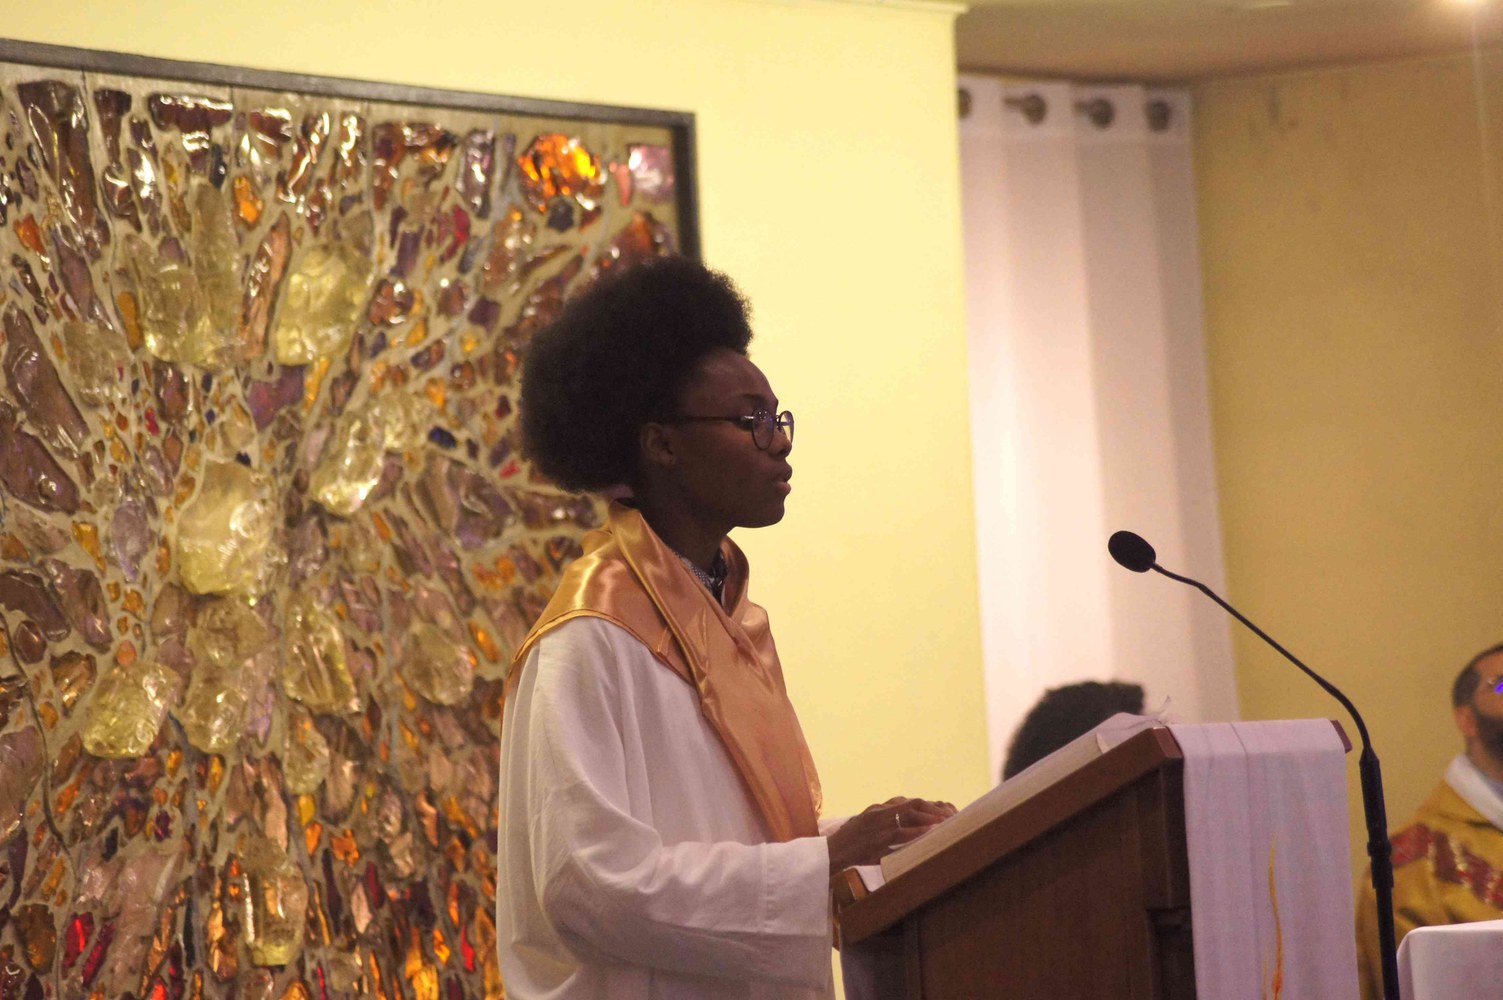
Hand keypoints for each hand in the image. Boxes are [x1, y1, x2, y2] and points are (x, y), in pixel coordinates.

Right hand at [826, 796, 957, 875]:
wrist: (829, 855)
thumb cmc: (847, 846)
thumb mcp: (865, 830)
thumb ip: (882, 828)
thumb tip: (904, 833)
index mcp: (877, 810)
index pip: (907, 803)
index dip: (927, 806)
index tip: (942, 811)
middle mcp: (879, 812)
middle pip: (913, 804)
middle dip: (933, 808)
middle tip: (952, 815)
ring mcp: (878, 824)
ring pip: (910, 814)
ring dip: (930, 817)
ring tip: (947, 820)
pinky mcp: (876, 838)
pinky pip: (901, 832)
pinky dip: (917, 830)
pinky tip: (932, 830)